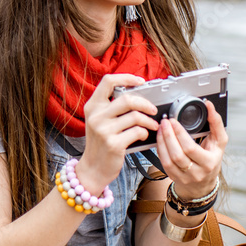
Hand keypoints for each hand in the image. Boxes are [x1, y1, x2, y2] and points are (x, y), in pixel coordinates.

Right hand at [77, 73, 159, 191]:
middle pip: (127, 99)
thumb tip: (137, 95)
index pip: (108, 81)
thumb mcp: (99, 121)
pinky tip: (143, 136)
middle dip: (145, 103)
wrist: (93, 168)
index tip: (140, 81)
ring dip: (149, 121)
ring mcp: (103, 130)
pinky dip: (145, 133)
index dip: (127, 77)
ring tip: (152, 125)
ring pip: (135, 116)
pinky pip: (137, 132)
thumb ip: (111, 108)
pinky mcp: (113, 144)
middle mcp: (95, 116)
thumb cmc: (100, 143)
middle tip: (153, 110)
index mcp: (92, 106)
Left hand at [156, 99, 225, 199]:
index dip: (179, 134)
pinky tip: (160, 140)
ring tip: (161, 129)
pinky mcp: (175, 178)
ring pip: (168, 160)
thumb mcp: (219, 142)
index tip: (173, 121)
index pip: (190, 148)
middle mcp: (197, 172)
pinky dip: (160, 150)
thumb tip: (210, 105)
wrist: (204, 182)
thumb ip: (216, 123)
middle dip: (168, 136)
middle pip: (178, 154)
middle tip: (165, 122)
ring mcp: (185, 177)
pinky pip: (164, 164)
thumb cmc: (212, 158)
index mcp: (209, 162)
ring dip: (162, 142)